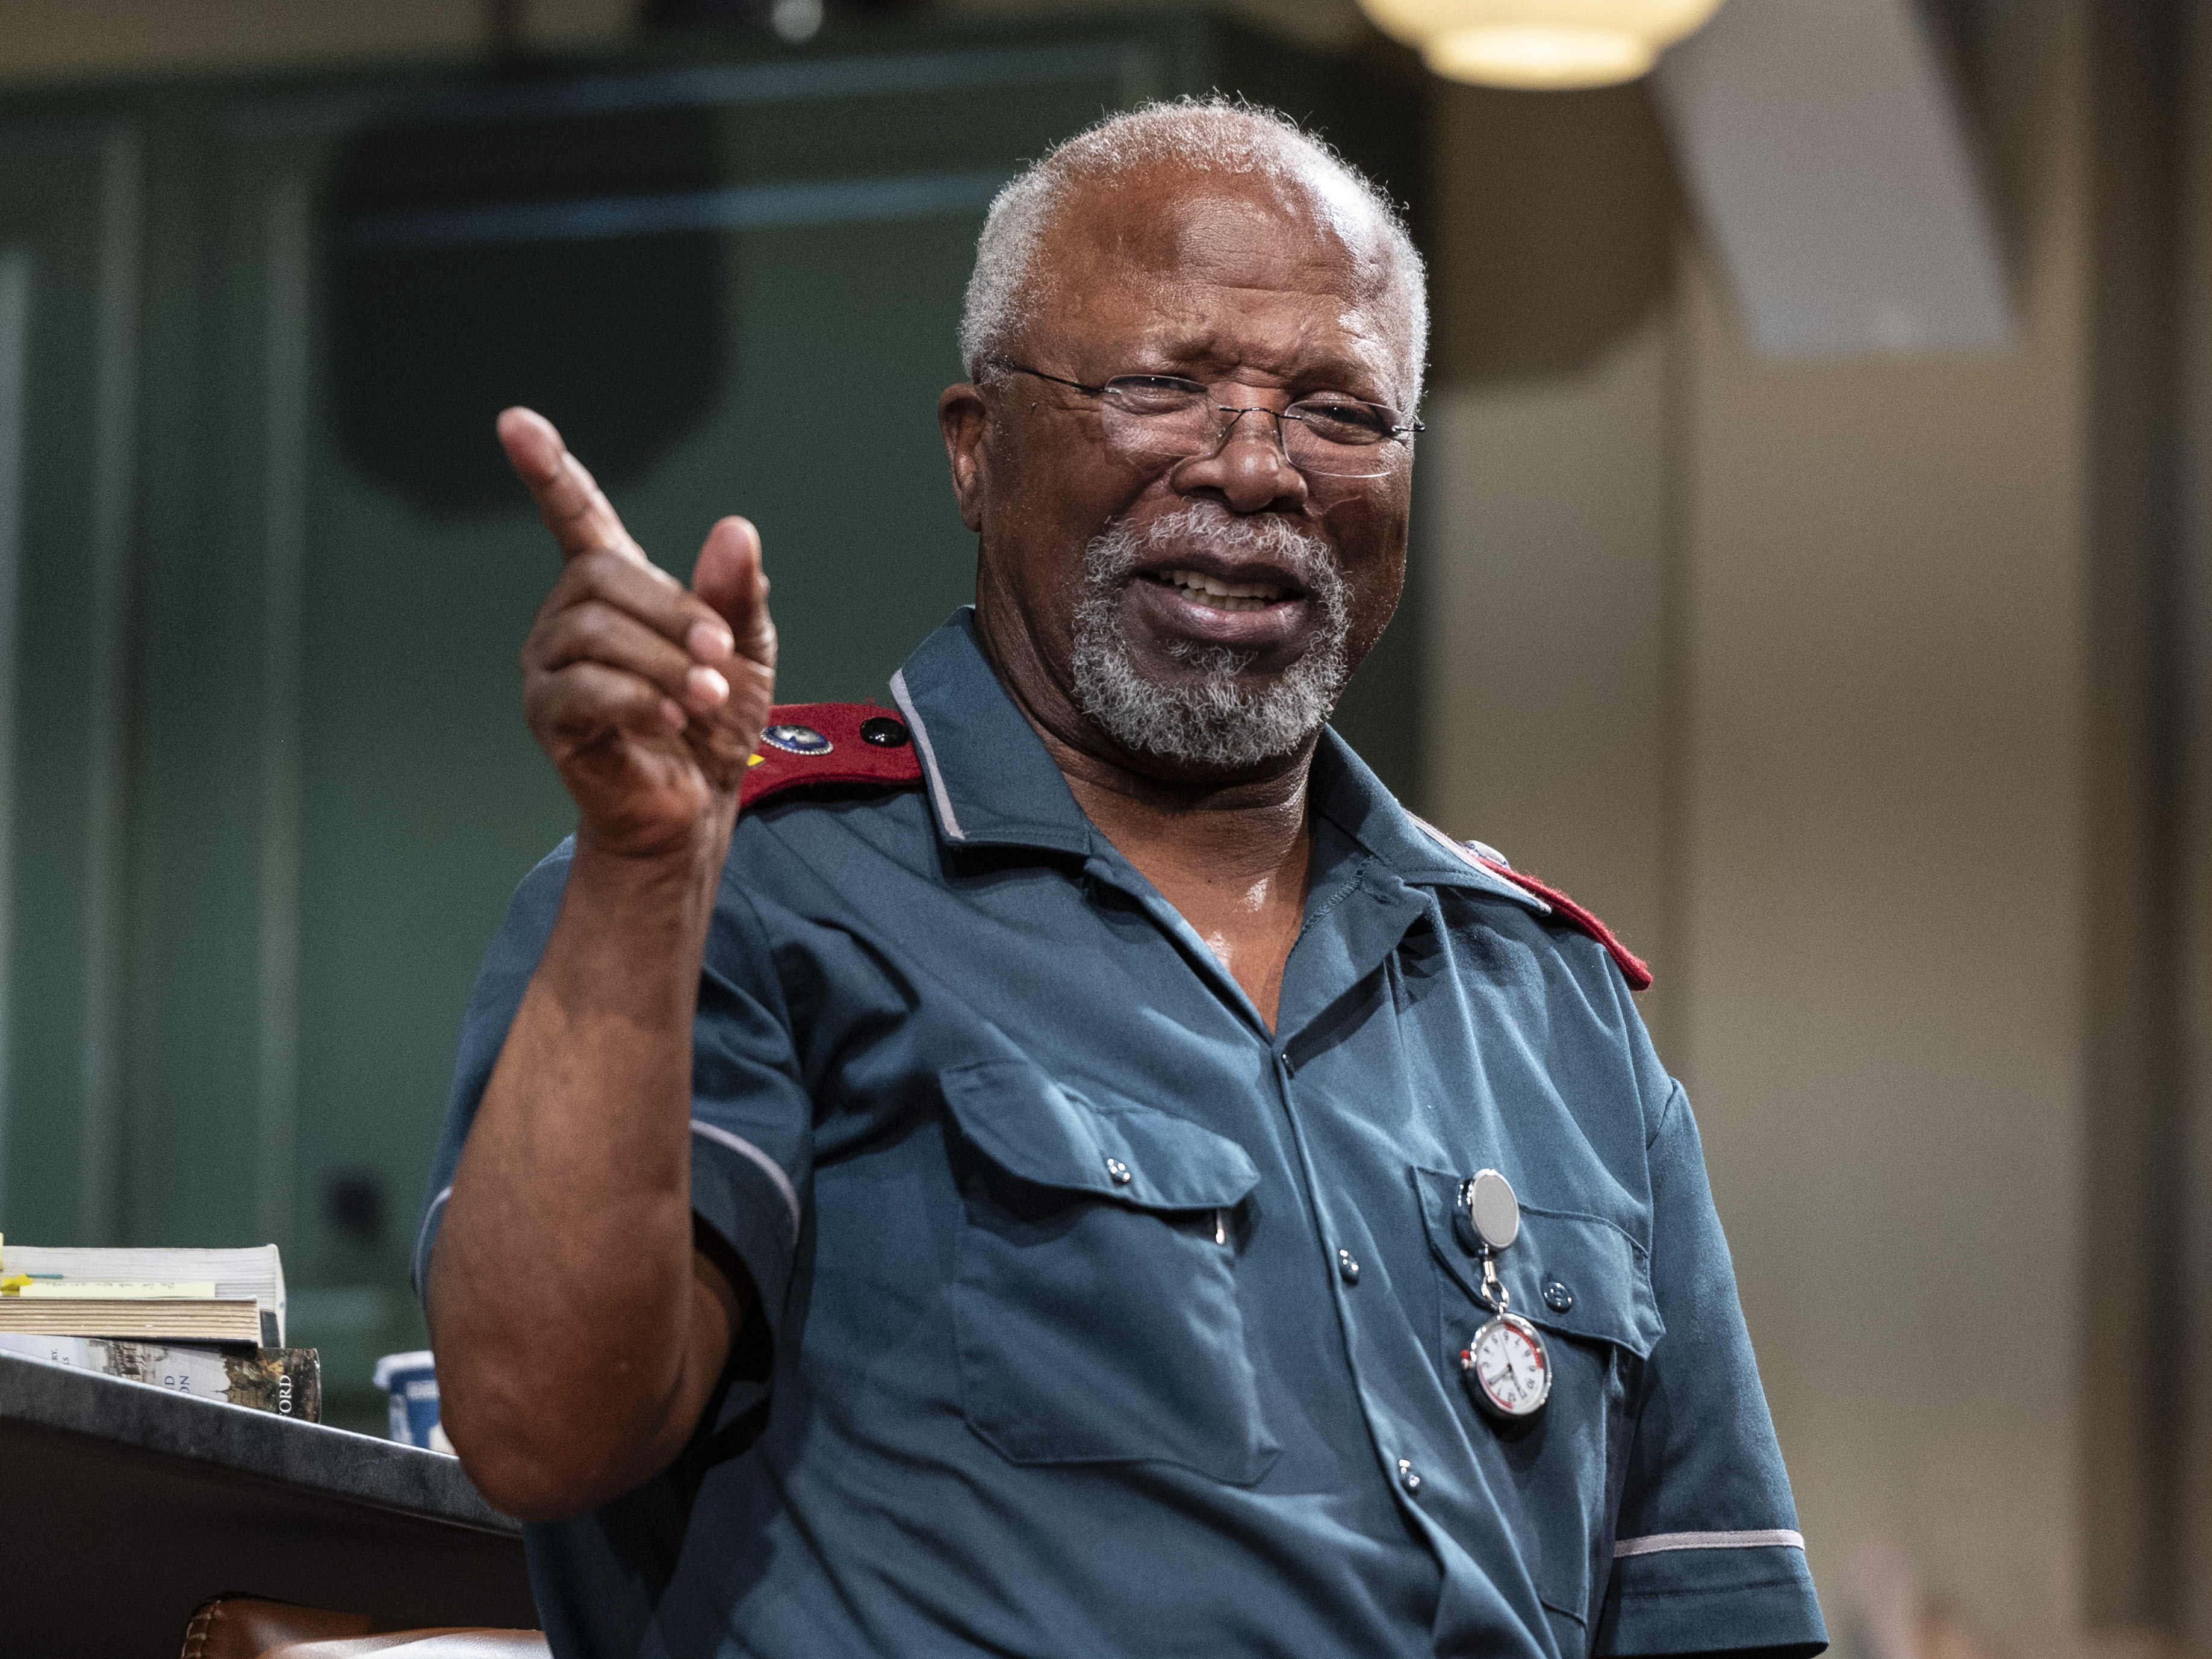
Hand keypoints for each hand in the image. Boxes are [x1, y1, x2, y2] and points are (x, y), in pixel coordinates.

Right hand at [500, 407, 775, 857]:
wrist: (697, 803)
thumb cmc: (714, 723)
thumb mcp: (745, 649)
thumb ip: (737, 593)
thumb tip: (734, 529)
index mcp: (615, 587)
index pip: (574, 516)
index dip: (549, 471)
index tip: (517, 424)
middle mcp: (570, 615)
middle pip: (601, 575)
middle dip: (672, 613)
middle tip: (719, 656)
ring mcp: (551, 664)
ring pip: (596, 632)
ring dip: (665, 663)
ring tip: (705, 696)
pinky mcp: (549, 715)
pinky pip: (584, 689)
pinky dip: (639, 698)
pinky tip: (674, 715)